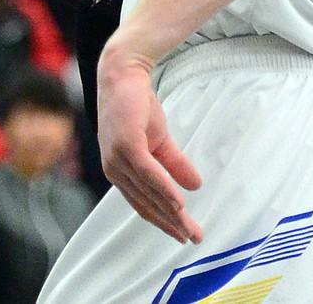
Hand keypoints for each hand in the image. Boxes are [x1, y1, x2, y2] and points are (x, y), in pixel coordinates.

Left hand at [97, 36, 202, 244]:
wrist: (125, 74)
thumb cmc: (137, 106)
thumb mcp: (160, 140)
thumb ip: (175, 165)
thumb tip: (197, 187)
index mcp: (120, 172)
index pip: (144, 204)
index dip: (164, 222)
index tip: (184, 236)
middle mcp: (115, 170)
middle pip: (148, 204)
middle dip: (173, 224)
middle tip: (195, 238)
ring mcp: (118, 158)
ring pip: (149, 193)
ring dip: (172, 213)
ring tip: (191, 228)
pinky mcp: (127, 145)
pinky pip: (148, 173)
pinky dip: (164, 189)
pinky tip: (179, 203)